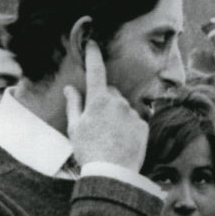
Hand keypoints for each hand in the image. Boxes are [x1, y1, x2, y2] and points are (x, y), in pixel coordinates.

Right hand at [64, 42, 148, 171]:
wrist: (113, 173)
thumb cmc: (89, 150)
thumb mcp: (75, 128)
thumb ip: (74, 104)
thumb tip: (70, 88)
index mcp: (98, 100)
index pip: (96, 71)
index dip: (94, 55)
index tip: (93, 43)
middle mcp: (118, 102)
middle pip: (110, 92)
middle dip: (103, 99)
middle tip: (95, 120)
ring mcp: (133, 114)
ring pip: (123, 107)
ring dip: (116, 114)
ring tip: (108, 136)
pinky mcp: (144, 125)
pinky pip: (134, 120)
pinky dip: (127, 126)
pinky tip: (120, 140)